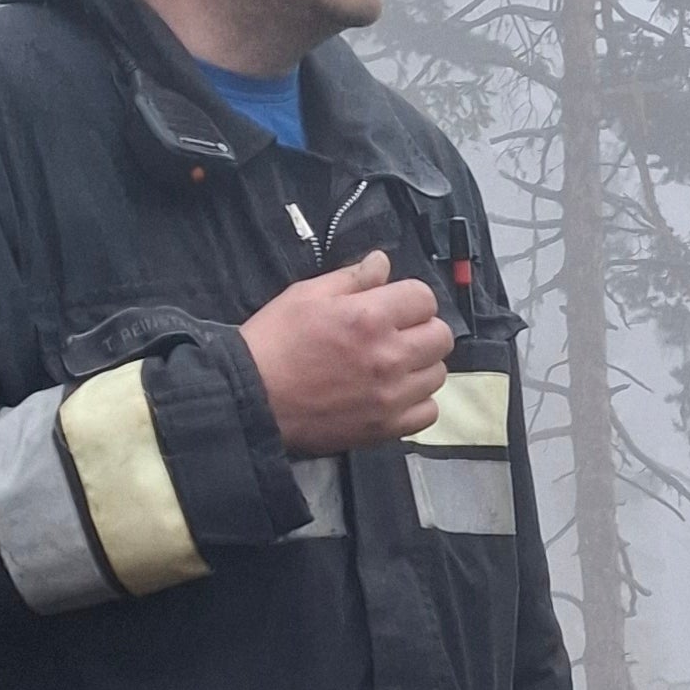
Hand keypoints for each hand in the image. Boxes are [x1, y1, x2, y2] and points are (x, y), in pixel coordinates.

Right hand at [240, 249, 452, 454]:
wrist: (248, 399)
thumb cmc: (273, 343)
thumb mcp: (305, 296)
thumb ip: (351, 278)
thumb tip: (383, 262)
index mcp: (370, 317)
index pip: (425, 297)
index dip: (409, 298)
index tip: (394, 306)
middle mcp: (389, 356)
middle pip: (440, 336)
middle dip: (422, 329)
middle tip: (396, 334)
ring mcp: (391, 395)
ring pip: (437, 374)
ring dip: (421, 366)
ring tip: (393, 365)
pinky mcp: (385, 427)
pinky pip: (427, 412)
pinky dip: (417, 402)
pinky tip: (394, 394)